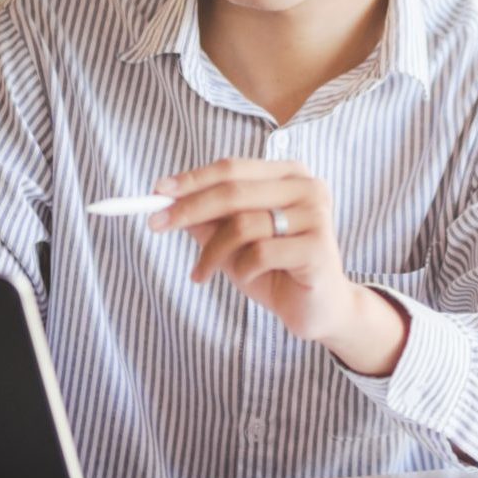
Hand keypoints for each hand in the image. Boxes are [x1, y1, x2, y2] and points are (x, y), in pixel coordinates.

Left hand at [151, 158, 408, 373]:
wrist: (320, 309)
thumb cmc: (277, 270)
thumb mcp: (234, 242)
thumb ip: (209, 220)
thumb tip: (168, 202)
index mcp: (289, 174)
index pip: (232, 168)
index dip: (192, 179)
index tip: (158, 191)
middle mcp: (307, 187)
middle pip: (234, 191)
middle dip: (189, 208)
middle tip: (156, 224)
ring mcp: (317, 216)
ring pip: (243, 225)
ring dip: (211, 253)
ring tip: (200, 273)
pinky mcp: (318, 248)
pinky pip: (261, 253)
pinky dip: (243, 270)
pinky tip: (248, 280)